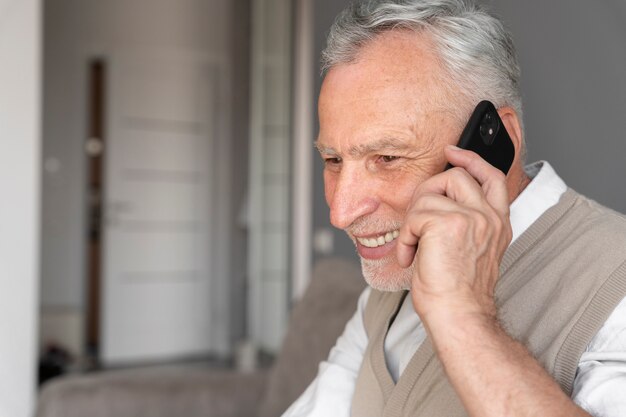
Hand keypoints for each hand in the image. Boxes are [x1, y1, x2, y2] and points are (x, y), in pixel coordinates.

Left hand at [396, 145, 511, 322]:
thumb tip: (437, 199)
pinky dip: (405, 237)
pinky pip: (414, 215)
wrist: (459, 316)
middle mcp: (489, 217)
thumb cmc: (458, 292)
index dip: (471, 159)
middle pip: (454, 175)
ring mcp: (471, 217)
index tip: (452, 151)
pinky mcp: (448, 223)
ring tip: (414, 247)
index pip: (491, 177)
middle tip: (417, 223)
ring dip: (413, 221)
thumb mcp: (471, 251)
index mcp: (497, 222)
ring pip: (429, 193)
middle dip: (427, 192)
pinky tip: (411, 256)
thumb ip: (464, 222)